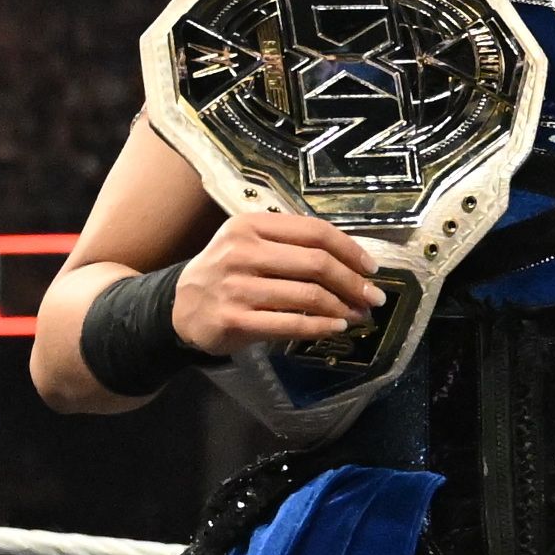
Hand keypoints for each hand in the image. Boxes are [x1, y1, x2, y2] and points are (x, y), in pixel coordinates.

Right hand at [171, 204, 385, 360]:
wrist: (180, 308)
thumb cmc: (227, 273)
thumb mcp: (249, 244)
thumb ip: (290, 244)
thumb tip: (352, 261)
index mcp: (250, 226)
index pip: (314, 232)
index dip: (349, 250)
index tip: (371, 267)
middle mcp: (242, 252)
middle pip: (316, 263)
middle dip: (353, 282)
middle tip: (373, 297)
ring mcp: (236, 287)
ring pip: (307, 295)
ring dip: (342, 308)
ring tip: (359, 316)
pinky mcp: (234, 319)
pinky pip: (290, 323)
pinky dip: (320, 327)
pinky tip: (336, 328)